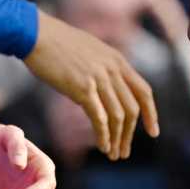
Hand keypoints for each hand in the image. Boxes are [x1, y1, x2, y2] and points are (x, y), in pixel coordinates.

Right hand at [23, 10, 158, 160]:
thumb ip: (103, 68)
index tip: (153, 131)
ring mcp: (98, 78)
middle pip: (132, 108)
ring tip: (113, 154)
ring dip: (117, 139)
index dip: (151, 113)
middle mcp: (112, 69)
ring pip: (118, 116)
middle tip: (124, 151)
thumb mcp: (90, 51)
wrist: (36, 34)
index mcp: (117, 60)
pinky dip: (103, 135)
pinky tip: (102, 146)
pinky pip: (99, 118)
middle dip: (130, 134)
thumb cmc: (57, 42)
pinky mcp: (82, 88)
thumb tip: (105, 89)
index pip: (143, 90)